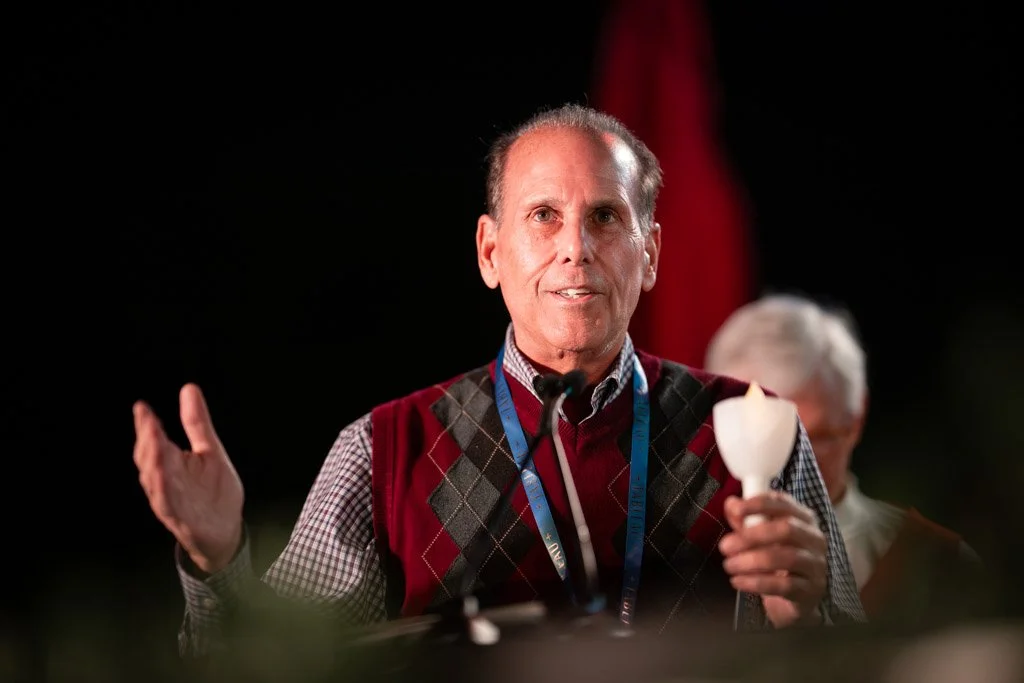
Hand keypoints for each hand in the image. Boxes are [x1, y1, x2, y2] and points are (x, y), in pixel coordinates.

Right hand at [133, 383, 243, 574]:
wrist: (224, 531)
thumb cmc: (213, 491)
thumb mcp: (210, 451)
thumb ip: (197, 423)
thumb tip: (189, 388)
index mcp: (170, 462)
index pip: (153, 440)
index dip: (146, 426)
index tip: (142, 408)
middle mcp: (165, 481)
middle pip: (149, 459)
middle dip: (147, 441)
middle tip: (147, 422)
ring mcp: (171, 500)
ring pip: (155, 482)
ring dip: (153, 465)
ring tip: (154, 446)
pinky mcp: (181, 519)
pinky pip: (168, 506)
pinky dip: (164, 494)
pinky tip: (163, 482)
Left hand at [718, 492, 826, 627]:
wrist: (798, 596)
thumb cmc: (778, 557)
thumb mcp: (760, 536)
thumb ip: (745, 520)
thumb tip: (731, 504)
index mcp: (803, 518)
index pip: (784, 504)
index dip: (759, 504)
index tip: (736, 510)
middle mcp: (814, 538)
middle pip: (787, 530)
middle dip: (752, 536)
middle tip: (725, 546)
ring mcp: (815, 565)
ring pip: (786, 558)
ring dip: (751, 561)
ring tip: (729, 565)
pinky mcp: (810, 590)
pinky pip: (784, 585)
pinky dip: (756, 582)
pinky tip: (738, 581)